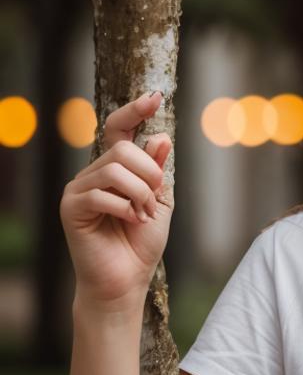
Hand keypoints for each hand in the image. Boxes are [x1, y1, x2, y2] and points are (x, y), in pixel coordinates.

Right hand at [60, 90, 173, 309]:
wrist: (126, 279)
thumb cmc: (141, 242)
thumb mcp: (160, 200)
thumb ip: (157, 170)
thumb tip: (159, 135)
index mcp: (115, 168)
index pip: (118, 129)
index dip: (135, 111)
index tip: (156, 95)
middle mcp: (93, 173)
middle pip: (124, 149)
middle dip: (150, 175)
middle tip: (152, 202)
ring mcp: (78, 189)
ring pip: (116, 170)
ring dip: (141, 195)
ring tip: (141, 216)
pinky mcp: (71, 207)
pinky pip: (103, 194)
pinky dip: (126, 209)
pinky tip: (128, 222)